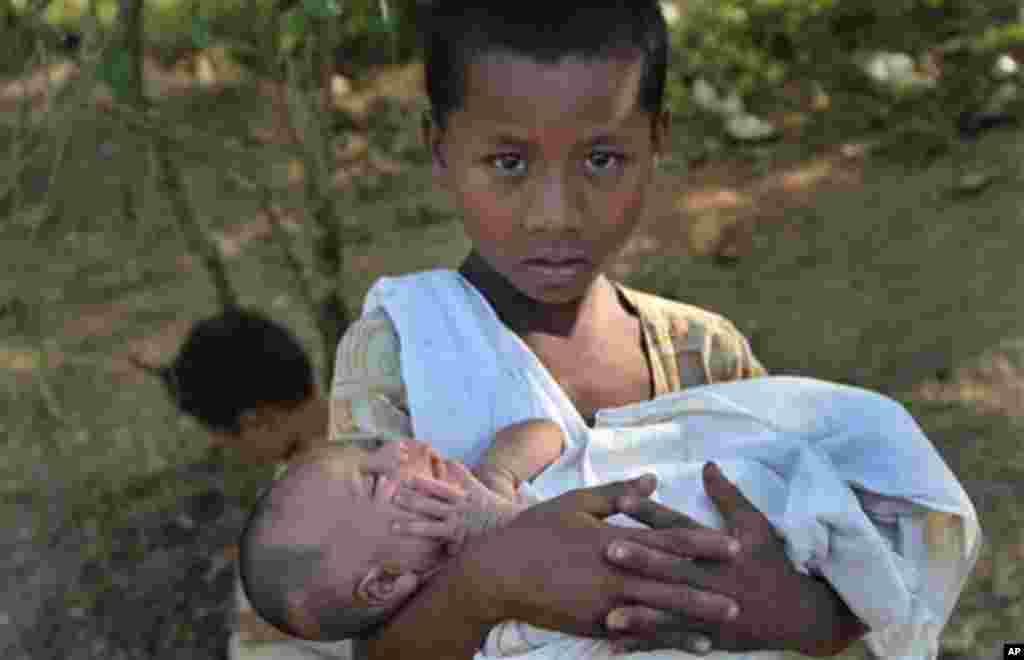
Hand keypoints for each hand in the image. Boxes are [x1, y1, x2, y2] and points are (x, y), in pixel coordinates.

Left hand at [394, 463, 525, 554]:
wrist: (508, 526)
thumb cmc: (489, 506)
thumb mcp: (476, 488)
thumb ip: (461, 474)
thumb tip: (448, 460)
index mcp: (461, 497)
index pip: (439, 488)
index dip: (423, 483)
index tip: (406, 478)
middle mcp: (457, 511)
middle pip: (431, 505)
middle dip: (411, 501)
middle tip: (393, 497)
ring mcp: (457, 528)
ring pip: (430, 527)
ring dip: (411, 526)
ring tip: (392, 526)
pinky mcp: (458, 544)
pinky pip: (441, 548)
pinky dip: (429, 552)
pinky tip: (412, 557)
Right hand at [458, 474, 740, 639]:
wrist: (500, 570)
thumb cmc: (537, 530)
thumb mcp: (576, 503)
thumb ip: (617, 494)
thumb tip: (652, 480)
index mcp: (613, 539)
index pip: (665, 541)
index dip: (701, 544)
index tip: (732, 546)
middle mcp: (614, 572)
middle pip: (669, 581)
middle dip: (706, 588)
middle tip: (742, 595)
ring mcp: (604, 602)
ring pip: (657, 611)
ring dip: (691, 618)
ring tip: (722, 625)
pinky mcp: (594, 624)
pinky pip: (636, 632)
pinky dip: (663, 638)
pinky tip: (687, 644)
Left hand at [604, 462, 865, 655]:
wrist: (799, 615)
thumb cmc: (771, 563)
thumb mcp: (755, 525)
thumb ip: (727, 496)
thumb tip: (706, 464)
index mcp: (721, 550)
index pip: (681, 527)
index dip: (653, 513)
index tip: (623, 500)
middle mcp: (714, 581)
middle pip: (674, 569)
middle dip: (642, 561)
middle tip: (609, 550)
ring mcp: (712, 613)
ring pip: (671, 614)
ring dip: (640, 615)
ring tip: (608, 616)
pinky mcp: (708, 637)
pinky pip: (673, 642)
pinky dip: (646, 644)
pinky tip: (618, 645)